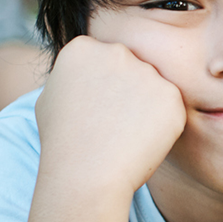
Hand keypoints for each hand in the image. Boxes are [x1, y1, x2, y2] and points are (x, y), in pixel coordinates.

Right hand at [34, 36, 184, 189]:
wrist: (86, 173)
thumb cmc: (63, 141)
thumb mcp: (50, 97)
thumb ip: (73, 76)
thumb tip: (87, 73)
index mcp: (83, 48)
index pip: (103, 57)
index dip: (101, 84)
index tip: (95, 106)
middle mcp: (117, 52)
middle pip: (131, 67)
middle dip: (127, 90)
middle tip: (113, 121)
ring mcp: (148, 72)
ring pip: (153, 86)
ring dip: (146, 106)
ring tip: (125, 132)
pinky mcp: (173, 95)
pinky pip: (170, 106)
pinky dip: (162, 122)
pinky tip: (142, 138)